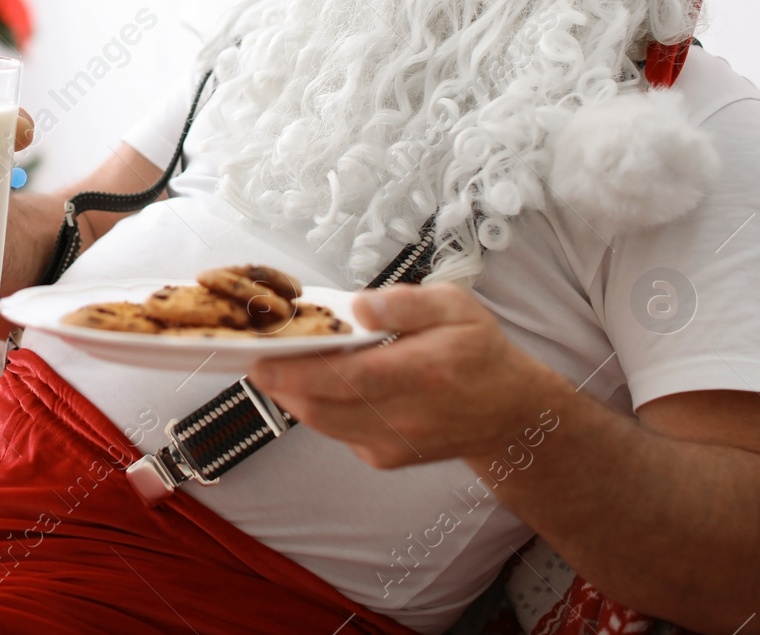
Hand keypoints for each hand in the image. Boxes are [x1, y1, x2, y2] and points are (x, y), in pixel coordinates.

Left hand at [249, 283, 568, 469]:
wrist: (508, 414)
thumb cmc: (478, 352)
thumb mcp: (456, 306)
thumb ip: (406, 303)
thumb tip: (360, 307)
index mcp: (426, 371)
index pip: (350, 377)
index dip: (299, 369)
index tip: (262, 354)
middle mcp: (408, 414)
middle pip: (324, 406)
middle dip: (279, 382)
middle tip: (252, 354)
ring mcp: (394, 442)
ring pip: (323, 423)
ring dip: (290, 395)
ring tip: (270, 364)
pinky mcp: (385, 457)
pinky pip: (337, 432)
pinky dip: (315, 408)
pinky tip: (308, 383)